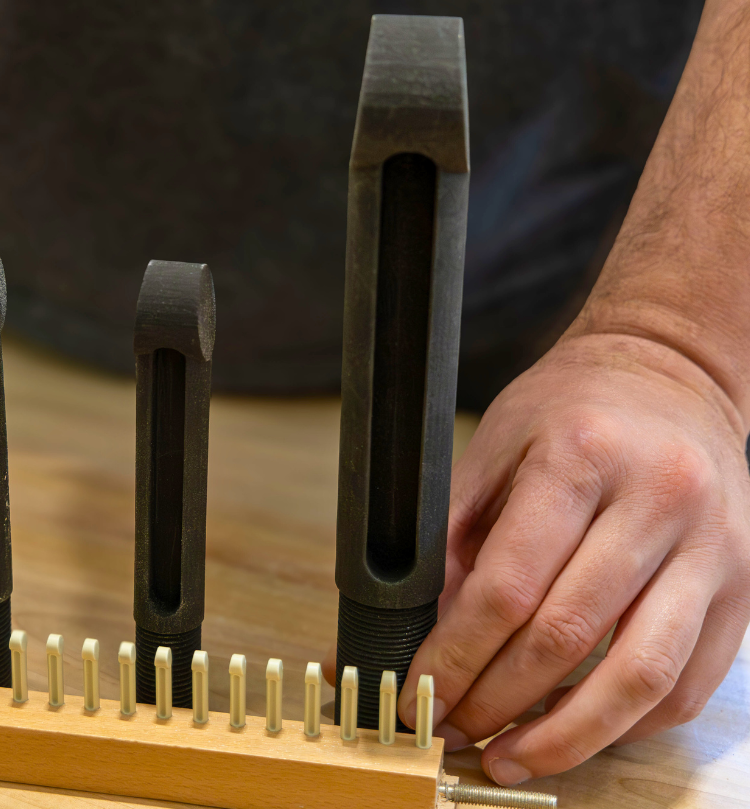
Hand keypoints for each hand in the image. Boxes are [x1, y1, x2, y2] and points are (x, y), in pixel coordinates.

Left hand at [396, 331, 749, 783]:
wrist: (670, 375)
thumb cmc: (571, 408)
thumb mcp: (494, 446)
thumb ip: (455, 535)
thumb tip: (415, 629)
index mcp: (582, 457)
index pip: (509, 586)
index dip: (455, 655)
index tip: (421, 691)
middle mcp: (658, 501)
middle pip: (569, 636)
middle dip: (498, 700)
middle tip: (455, 728)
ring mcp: (713, 548)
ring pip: (641, 676)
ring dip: (568, 735)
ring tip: (512, 756)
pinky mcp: (744, 587)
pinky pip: (686, 683)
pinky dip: (628, 723)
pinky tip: (577, 732)